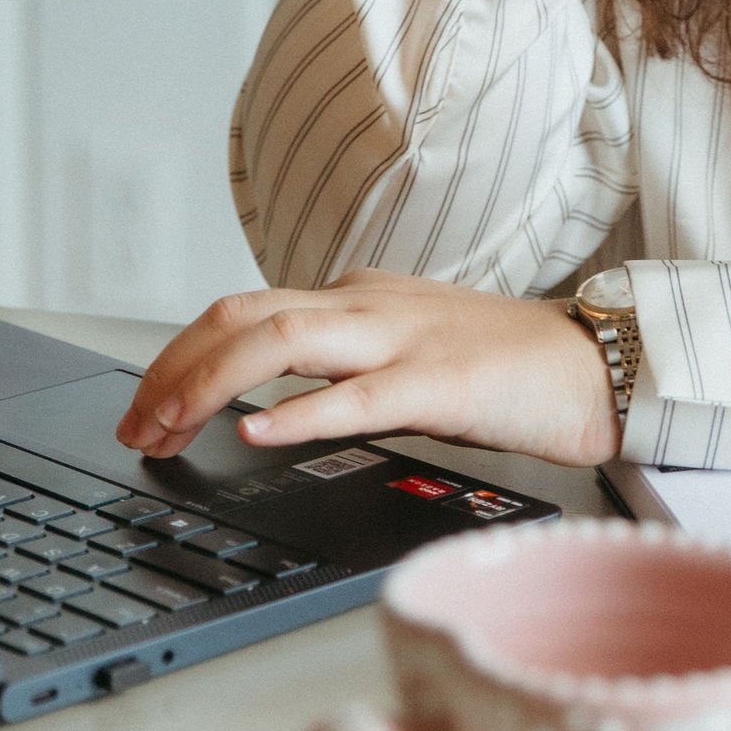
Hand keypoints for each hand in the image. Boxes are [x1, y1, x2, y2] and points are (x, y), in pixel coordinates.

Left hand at [119, 272, 620, 468]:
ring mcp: (403, 338)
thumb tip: (265, 401)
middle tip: (134, 427)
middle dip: (171, 370)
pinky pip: (359, 396)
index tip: (143, 410)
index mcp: (355, 296)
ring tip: (167, 427)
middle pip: (240, 317)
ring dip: (208, 386)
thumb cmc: (505, 367)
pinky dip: (299, 413)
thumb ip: (339, 364)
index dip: (178, 358)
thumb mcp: (402, 352)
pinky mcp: (443, 383)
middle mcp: (367, 304)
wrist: (596, 364)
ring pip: (281, 341)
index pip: (241, 312)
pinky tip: (257, 434)